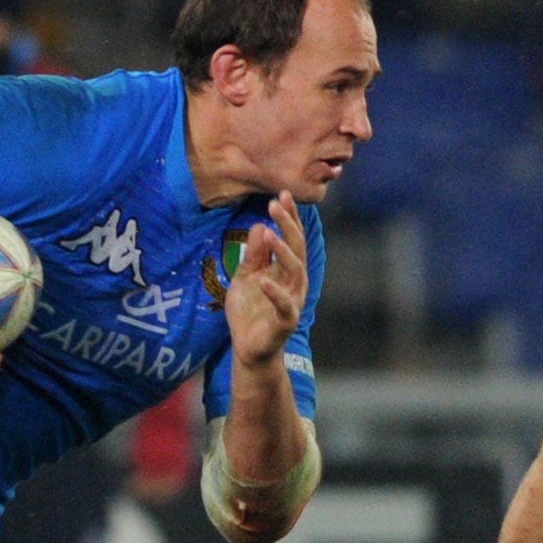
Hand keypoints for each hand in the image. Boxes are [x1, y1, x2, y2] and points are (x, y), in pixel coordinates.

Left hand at [225, 192, 306, 369]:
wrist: (248, 347)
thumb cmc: (249, 312)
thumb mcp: (245, 276)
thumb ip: (253, 255)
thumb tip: (258, 226)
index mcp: (286, 270)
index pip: (291, 238)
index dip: (288, 217)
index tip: (280, 195)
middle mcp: (294, 282)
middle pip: (297, 248)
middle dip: (288, 224)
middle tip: (276, 203)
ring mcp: (293, 300)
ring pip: (295, 270)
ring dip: (283, 250)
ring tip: (269, 232)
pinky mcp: (286, 320)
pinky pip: (284, 304)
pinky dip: (274, 292)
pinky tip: (263, 279)